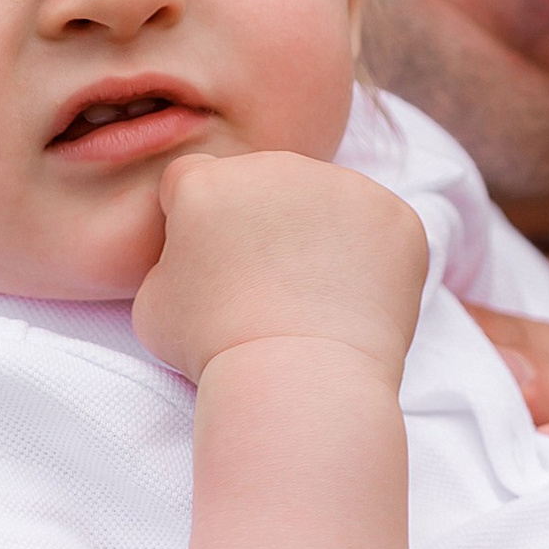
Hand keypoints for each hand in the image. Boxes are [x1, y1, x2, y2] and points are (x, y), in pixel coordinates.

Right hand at [132, 151, 426, 384]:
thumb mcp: (152, 305)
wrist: (300, 382)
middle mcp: (275, 166)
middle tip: (268, 286)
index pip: (196, 180)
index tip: (213, 264)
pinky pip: (378, 225)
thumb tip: (192, 249)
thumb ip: (170, 258)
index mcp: (208, 181)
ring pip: (325, 198)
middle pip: (265, 182)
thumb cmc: (215, 351)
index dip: (200, 222)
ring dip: (319, 233)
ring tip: (314, 297)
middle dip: (263, 221)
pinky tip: (352, 299)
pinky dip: (371, 257)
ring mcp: (343, 185)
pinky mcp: (396, 215)